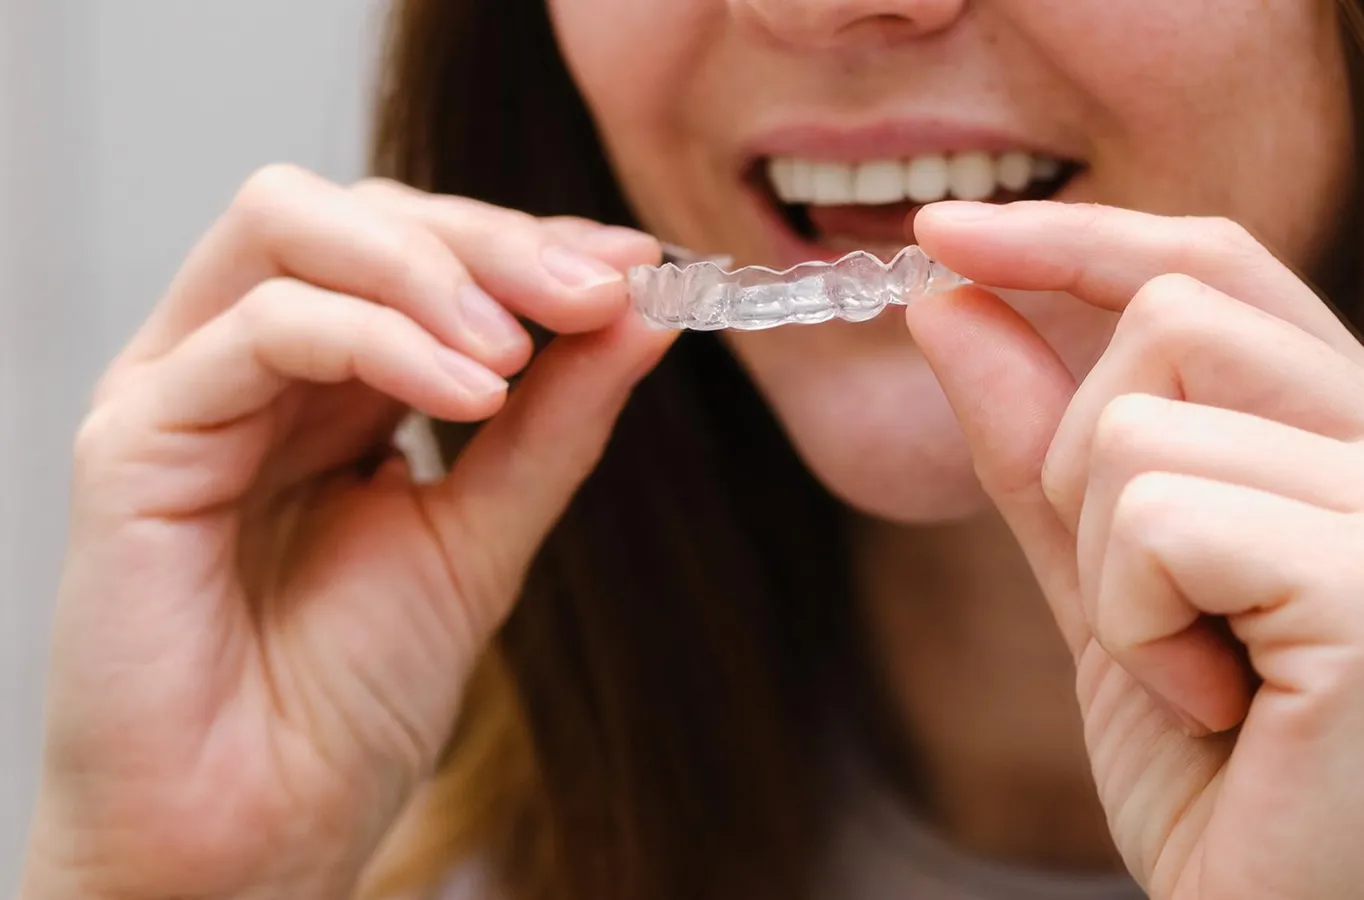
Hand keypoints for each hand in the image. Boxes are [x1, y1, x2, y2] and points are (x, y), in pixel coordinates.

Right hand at [21, 165, 673, 899]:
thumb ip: (556, 419)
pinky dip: (378, 339)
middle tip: (595, 292)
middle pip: (359, 212)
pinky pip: (259, 330)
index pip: (422, 248)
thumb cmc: (348, 704)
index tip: (637, 267)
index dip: (529, 242)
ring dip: (431, 270)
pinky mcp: (131, 439)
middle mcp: (251, 366)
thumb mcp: (483, 536)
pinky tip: (469, 395)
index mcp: (330, 384)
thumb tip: (642, 307)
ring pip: (290, 228)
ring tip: (520, 356)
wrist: (259, 836)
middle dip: (490, 240)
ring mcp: (185, 392)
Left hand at [909, 201, 1363, 899]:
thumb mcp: (1106, 581)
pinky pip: (1158, 517)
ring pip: (1144, 418)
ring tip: (1196, 670)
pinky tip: (1215, 703)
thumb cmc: (1221, 778)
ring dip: (1110, 561)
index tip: (944, 232)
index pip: (1218, 267)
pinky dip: (1134, 621)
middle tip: (1148, 601)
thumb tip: (953, 294)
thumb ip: (1037, 439)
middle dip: (1084, 458)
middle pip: (1172, 312)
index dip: (1075, 237)